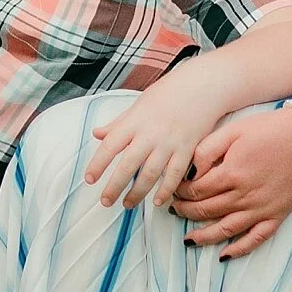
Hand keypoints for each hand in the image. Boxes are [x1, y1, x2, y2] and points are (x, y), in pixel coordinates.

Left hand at [83, 71, 229, 208]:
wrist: (202, 87)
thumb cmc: (168, 94)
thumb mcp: (138, 105)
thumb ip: (118, 123)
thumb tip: (97, 133)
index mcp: (134, 122)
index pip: (110, 146)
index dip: (98, 164)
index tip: (89, 178)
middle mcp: (150, 134)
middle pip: (128, 165)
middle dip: (114, 186)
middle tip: (105, 201)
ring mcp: (169, 143)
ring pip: (150, 174)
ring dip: (138, 193)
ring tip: (128, 203)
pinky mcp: (187, 150)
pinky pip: (175, 175)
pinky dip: (166, 190)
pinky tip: (159, 201)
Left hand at [173, 106, 291, 256]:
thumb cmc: (270, 130)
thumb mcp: (233, 130)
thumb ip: (207, 150)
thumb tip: (190, 172)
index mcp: (231, 174)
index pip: (196, 191)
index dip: (181, 192)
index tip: (175, 190)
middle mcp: (244, 196)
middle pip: (206, 211)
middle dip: (186, 212)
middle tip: (174, 210)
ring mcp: (261, 209)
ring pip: (225, 230)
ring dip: (203, 237)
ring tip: (188, 240)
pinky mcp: (277, 215)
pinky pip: (256, 239)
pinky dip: (239, 250)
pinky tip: (224, 255)